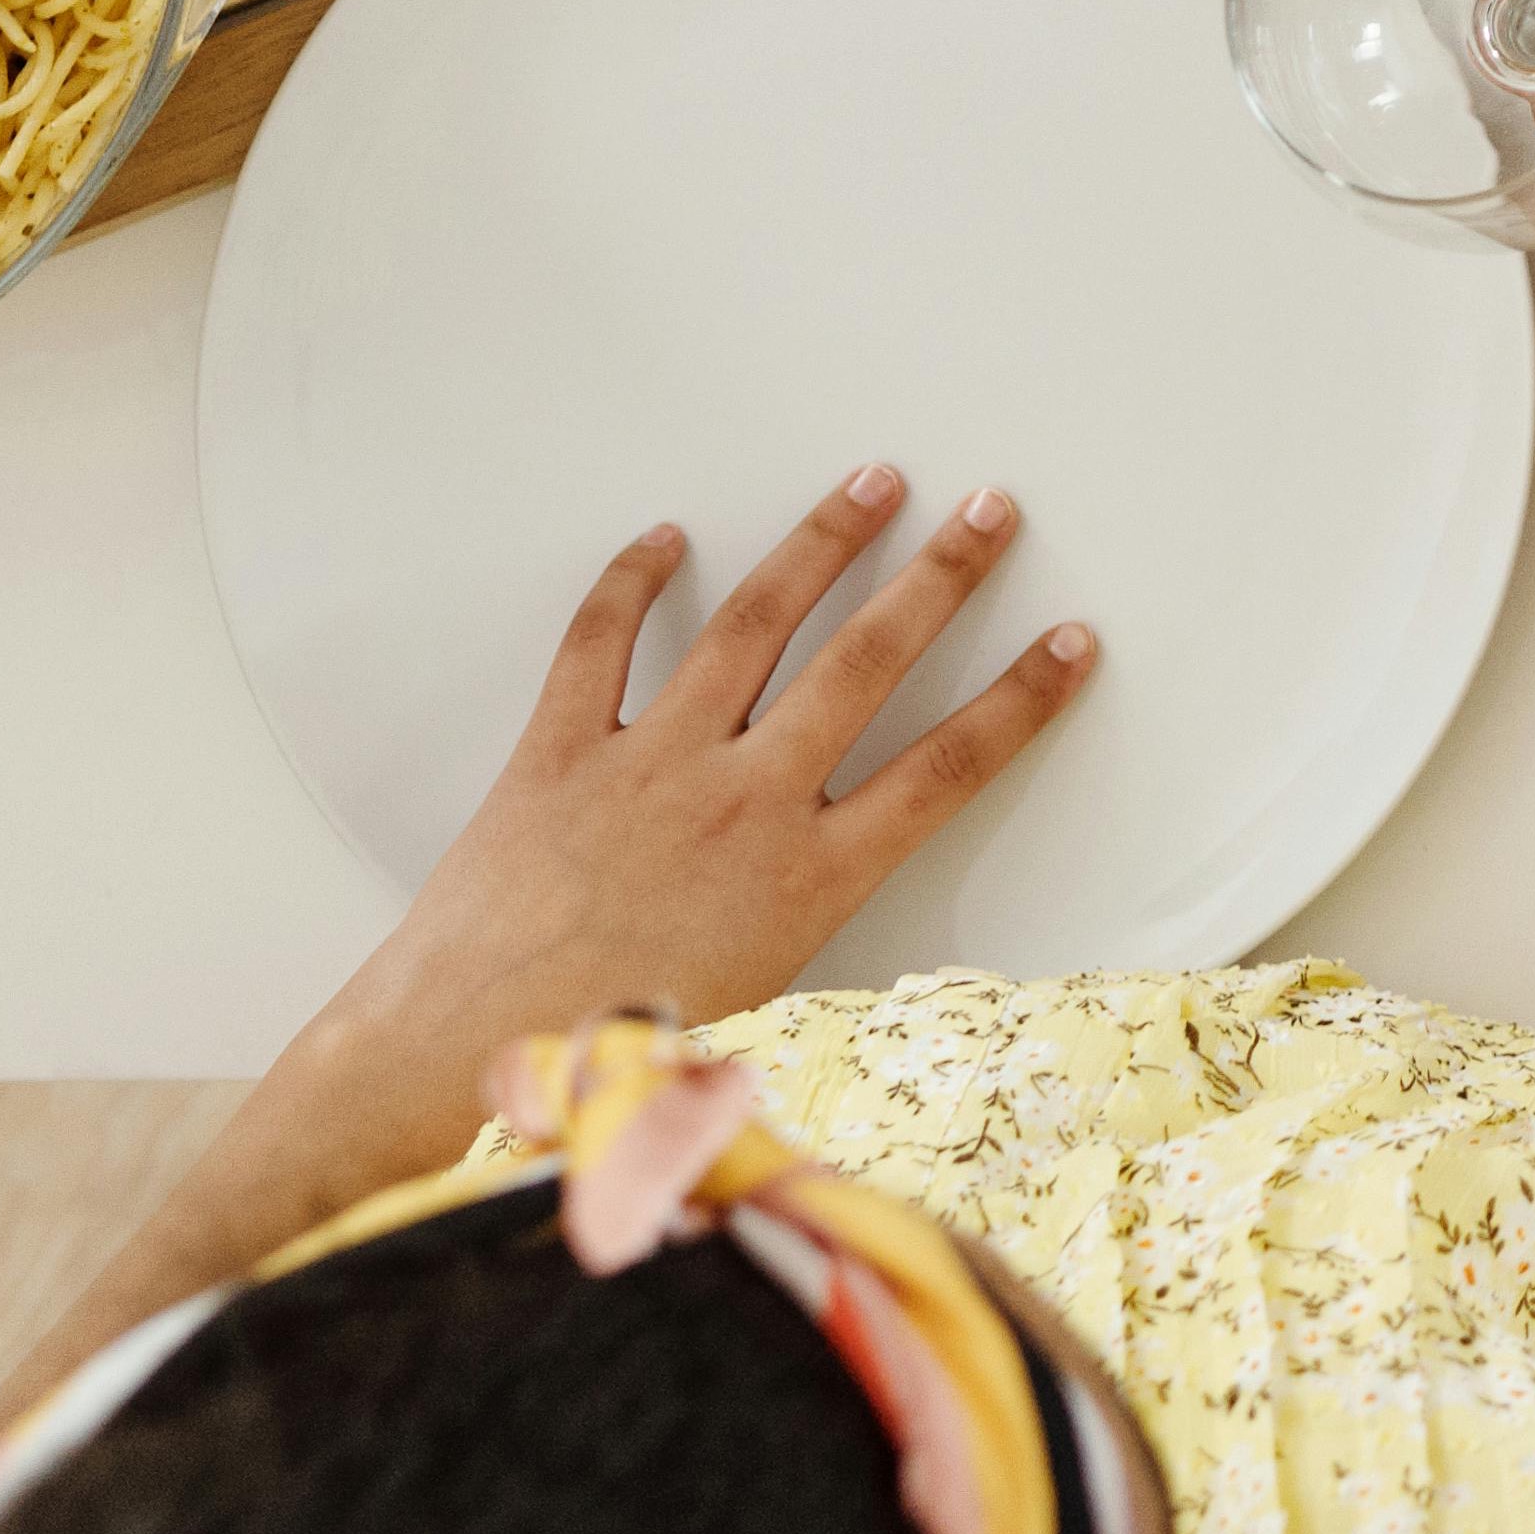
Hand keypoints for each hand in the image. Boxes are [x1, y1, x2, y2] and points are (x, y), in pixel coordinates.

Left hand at [309, 469, 1094, 1128]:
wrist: (462, 1050)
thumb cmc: (606, 1050)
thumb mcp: (754, 1012)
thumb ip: (810, 937)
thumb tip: (849, 916)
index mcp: (805, 877)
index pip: (945, 769)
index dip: (1020, 702)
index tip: (1072, 644)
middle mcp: (743, 802)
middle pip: (866, 664)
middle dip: (940, 578)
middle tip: (989, 510)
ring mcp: (651, 763)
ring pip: (754, 627)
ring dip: (820, 546)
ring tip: (871, 483)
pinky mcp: (560, 751)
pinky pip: (600, 645)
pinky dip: (632, 583)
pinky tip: (666, 536)